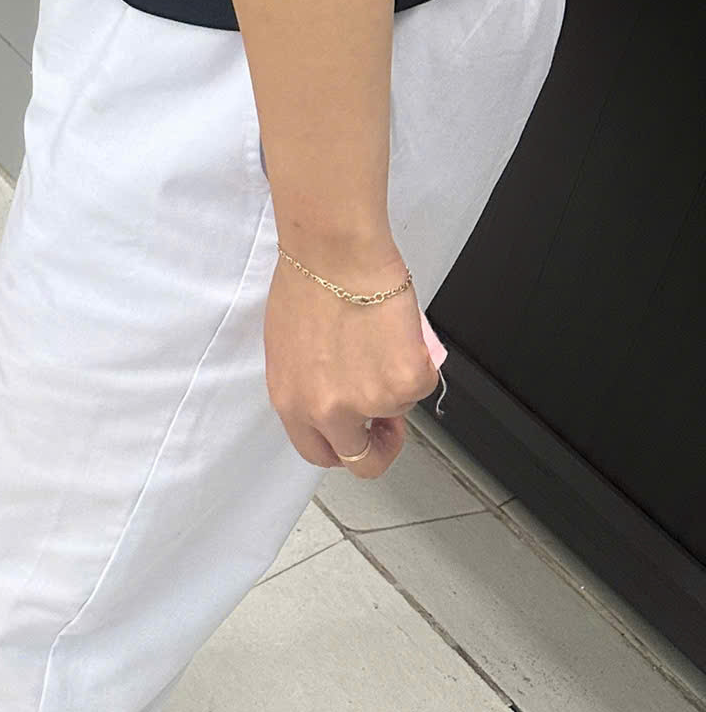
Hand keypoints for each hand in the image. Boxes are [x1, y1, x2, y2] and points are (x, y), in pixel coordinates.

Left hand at [263, 249, 436, 476]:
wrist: (334, 251)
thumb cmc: (308, 280)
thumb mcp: (289, 346)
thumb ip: (308, 382)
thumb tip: (333, 391)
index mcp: (291, 400)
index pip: (318, 452)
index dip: (342, 446)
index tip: (356, 431)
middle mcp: (326, 410)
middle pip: (361, 460)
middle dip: (381, 444)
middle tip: (391, 421)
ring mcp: (368, 402)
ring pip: (397, 410)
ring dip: (396, 383)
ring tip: (382, 339)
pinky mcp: (404, 384)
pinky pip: (422, 385)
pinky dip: (419, 362)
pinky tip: (398, 331)